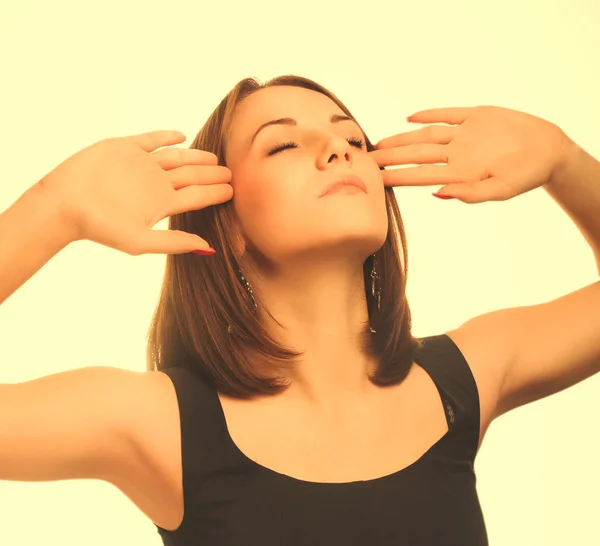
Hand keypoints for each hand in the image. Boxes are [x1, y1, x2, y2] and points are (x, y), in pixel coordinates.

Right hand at [36, 130, 232, 255]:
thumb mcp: (141, 240)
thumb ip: (174, 243)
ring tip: (213, 157)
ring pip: (176, 157)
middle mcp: (155, 184)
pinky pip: (151, 140)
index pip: (196, 196)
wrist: (65, 203)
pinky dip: (166, 137)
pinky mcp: (124, 148)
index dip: (215, 193)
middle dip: (211, 174)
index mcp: (161, 204)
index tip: (233, 190)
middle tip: (232, 172)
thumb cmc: (99, 227)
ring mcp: (141, 165)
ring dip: (196, 156)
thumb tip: (207, 248)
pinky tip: (181, 136)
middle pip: (191, 176)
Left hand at [369, 105, 573, 203]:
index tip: (375, 178)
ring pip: (426, 135)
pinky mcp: (476, 116)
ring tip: (380, 143)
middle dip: (391, 157)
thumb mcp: (501, 190)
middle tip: (366, 160)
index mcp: (459, 172)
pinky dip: (430, 114)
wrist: (549, 151)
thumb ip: (470, 193)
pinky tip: (410, 117)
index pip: (420, 174)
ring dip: (403, 138)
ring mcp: (464, 135)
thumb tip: (438, 193)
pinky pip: (448, 114)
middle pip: (417, 154)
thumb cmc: (527, 176)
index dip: (397, 175)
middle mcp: (456, 153)